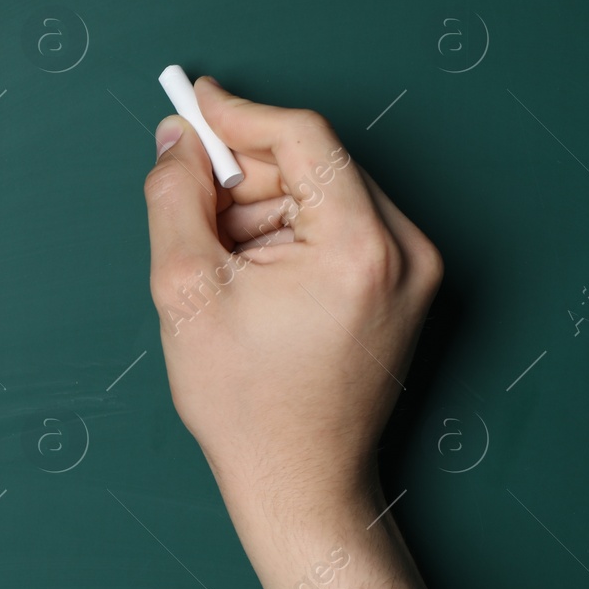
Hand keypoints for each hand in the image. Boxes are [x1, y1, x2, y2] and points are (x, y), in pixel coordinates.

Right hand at [142, 77, 442, 517]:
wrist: (299, 482)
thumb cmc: (246, 404)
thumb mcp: (185, 288)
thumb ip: (174, 196)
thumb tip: (175, 138)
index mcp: (358, 247)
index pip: (302, 137)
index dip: (238, 114)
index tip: (191, 106)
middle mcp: (404, 249)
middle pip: (313, 161)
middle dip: (243, 175)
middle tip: (190, 209)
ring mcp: (414, 268)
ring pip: (323, 190)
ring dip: (262, 207)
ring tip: (225, 269)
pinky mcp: (405, 284)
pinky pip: (339, 223)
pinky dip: (289, 232)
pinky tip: (256, 279)